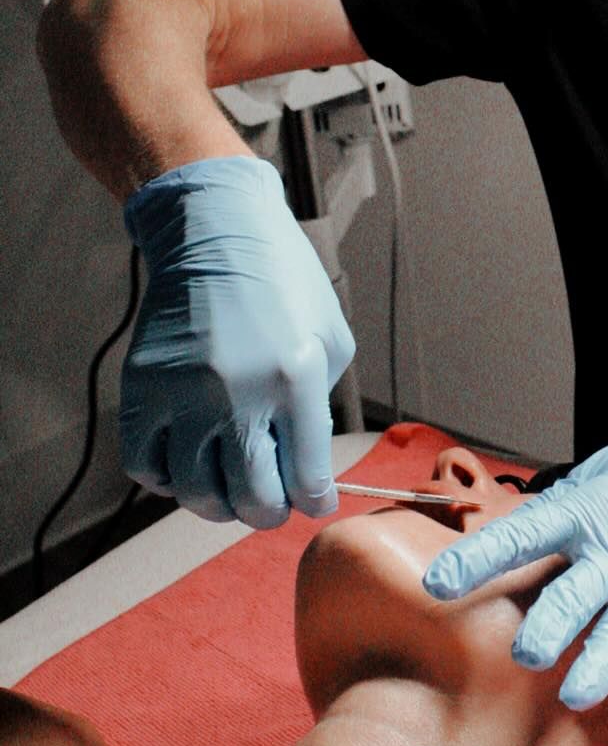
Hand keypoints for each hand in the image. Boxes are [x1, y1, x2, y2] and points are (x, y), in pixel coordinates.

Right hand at [120, 156, 352, 528]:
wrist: (218, 233)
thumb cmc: (283, 283)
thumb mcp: (327, 339)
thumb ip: (317, 409)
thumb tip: (302, 469)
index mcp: (294, 378)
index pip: (305, 478)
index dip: (313, 500)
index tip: (313, 500)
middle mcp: (237, 393)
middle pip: (250, 498)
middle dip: (268, 512)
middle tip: (272, 505)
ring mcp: (183, 393)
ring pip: (195, 493)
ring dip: (218, 504)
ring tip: (231, 490)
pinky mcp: (142, 388)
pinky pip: (145, 465)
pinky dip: (167, 480)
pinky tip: (188, 465)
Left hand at [422, 411, 607, 745]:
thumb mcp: (604, 470)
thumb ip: (558, 508)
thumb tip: (506, 537)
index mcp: (589, 514)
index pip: (525, 536)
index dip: (479, 559)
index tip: (438, 582)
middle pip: (573, 599)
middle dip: (546, 630)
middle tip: (525, 653)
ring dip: (595, 672)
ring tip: (573, 695)